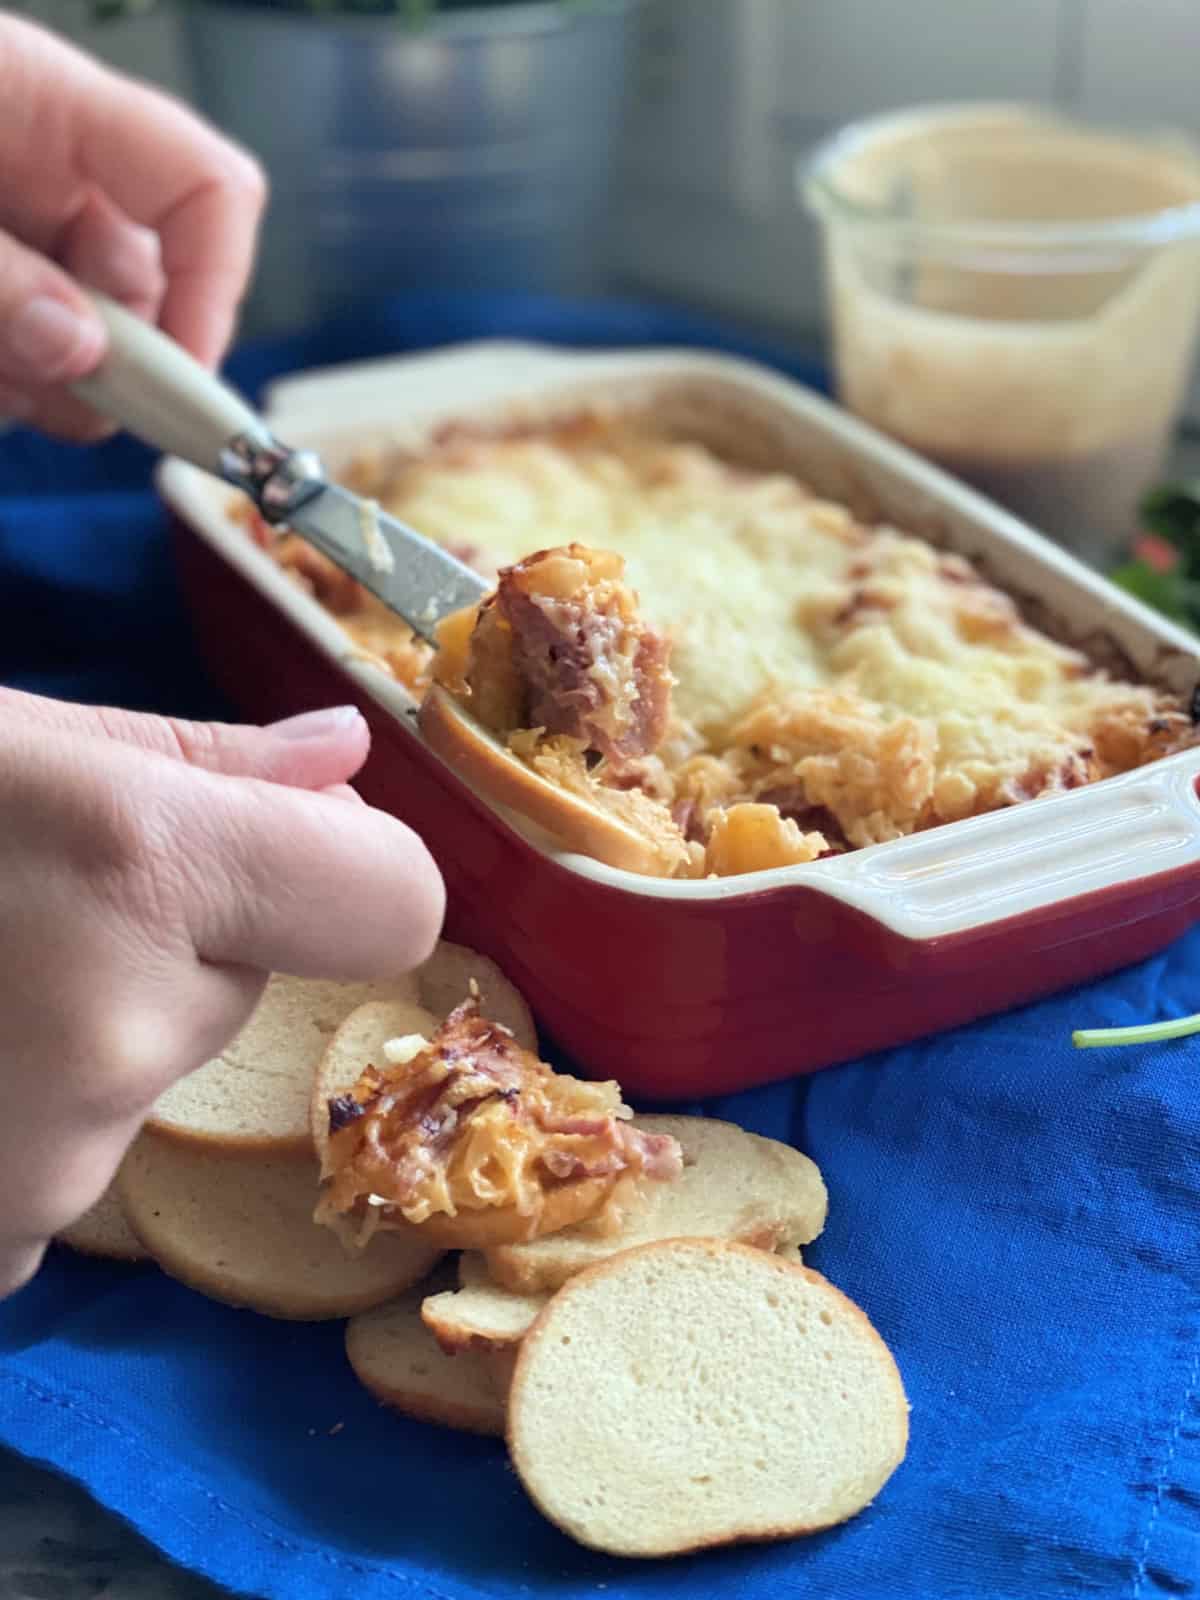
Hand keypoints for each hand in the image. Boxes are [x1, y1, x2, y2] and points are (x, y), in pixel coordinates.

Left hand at [0, 13, 266, 437]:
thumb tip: (82, 354)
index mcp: (47, 102)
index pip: (207, 189)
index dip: (216, 292)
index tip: (185, 389)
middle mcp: (44, 160)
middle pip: (150, 280)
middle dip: (122, 364)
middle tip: (76, 411)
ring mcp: (11, 218)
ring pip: (88, 328)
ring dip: (53, 385)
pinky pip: (28, 344)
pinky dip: (13, 383)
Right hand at [0, 689, 445, 1295]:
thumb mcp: (17, 741)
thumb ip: (205, 761)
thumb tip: (347, 761)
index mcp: (146, 867)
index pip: (394, 901)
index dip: (337, 868)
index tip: (260, 853)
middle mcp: (122, 1032)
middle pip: (245, 988)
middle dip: (165, 953)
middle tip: (26, 912)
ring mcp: (49, 1162)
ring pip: (149, 1078)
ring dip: (81, 1038)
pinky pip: (63, 1174)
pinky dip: (21, 1124)